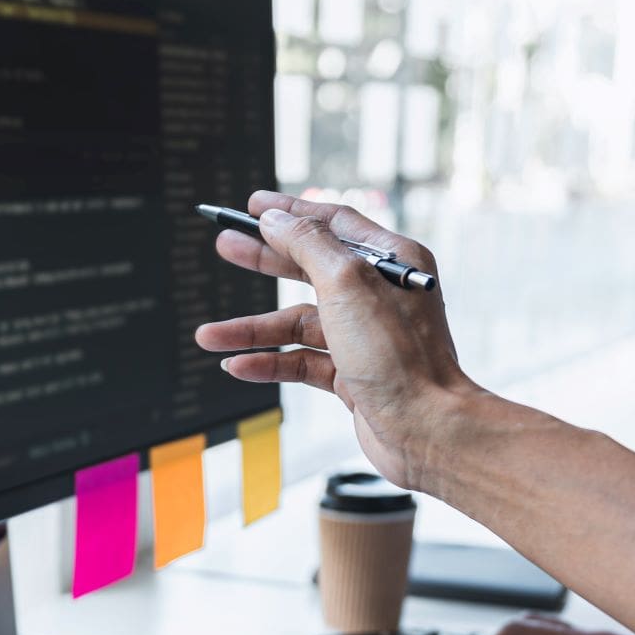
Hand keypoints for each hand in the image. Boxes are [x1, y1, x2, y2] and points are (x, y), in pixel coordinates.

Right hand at [194, 191, 480, 488]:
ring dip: (251, 330)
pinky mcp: (351, 375)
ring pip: (297, 324)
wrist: (425, 428)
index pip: (333, 223)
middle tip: (225, 247)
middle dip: (264, 260)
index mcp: (391, 260)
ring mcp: (364, 337)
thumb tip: (275, 218)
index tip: (253, 206)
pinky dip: (269, 363)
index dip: (290, 213)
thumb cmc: (399, 355)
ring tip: (209, 336)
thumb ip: (306, 245)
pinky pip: (300, 362)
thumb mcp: (346, 282)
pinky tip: (238, 365)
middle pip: (309, 268)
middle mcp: (379, 295)